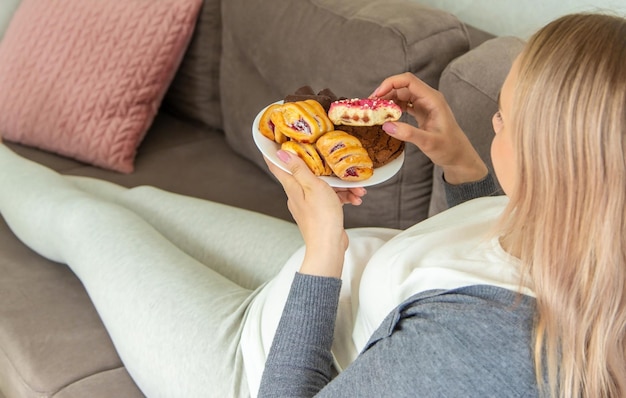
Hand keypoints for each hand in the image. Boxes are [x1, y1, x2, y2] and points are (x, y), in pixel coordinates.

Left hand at [265, 151, 364, 277]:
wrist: (329, 247)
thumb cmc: (321, 219)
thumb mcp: (313, 187)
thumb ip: (300, 169)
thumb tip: (282, 154)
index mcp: (292, 187)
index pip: (278, 166)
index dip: (274, 152)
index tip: (274, 139)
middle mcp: (298, 195)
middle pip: (308, 173)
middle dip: (326, 169)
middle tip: (339, 164)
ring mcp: (309, 204)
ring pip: (324, 186)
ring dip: (342, 186)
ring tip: (357, 189)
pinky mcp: (320, 212)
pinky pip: (331, 198)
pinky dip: (343, 197)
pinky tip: (355, 198)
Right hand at [372, 72, 487, 184]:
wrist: (459, 157)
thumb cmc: (449, 149)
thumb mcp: (429, 142)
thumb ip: (409, 133)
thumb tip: (387, 125)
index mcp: (433, 99)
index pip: (408, 81)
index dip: (390, 84)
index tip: (376, 96)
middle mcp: (428, 98)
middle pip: (403, 86)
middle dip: (386, 93)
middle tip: (371, 106)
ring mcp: (425, 105)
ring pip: (402, 95)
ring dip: (388, 100)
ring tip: (376, 111)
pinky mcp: (422, 112)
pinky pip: (404, 104)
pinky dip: (393, 108)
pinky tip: (386, 116)